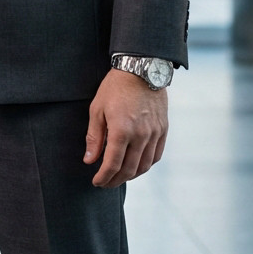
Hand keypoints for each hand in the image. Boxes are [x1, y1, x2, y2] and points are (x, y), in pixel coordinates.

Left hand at [84, 68, 167, 187]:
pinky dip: (145, 165)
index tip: (96, 182)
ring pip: (144, 166)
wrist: (141, 69)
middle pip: (129, 169)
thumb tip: (89, 161)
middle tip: (105, 183)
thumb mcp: (97, 110)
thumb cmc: (115, 88)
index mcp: (121, 130)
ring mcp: (154, 133)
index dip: (103, 177)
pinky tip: (136, 166)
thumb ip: (94, 138)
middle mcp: (140, 135)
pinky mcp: (163, 129)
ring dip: (131, 176)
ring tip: (119, 177)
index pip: (112, 165)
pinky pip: (156, 155)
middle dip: (115, 180)